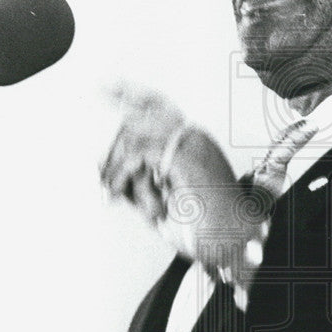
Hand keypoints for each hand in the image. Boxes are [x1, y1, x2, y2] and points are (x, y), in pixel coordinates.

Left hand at [100, 84, 258, 277]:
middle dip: (114, 147)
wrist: (231, 246)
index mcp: (194, 143)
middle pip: (140, 116)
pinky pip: (138, 153)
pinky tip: (120, 191)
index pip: (158, 105)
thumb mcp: (158, 200)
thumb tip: (100, 167)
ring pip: (136, 136)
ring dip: (117, 168)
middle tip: (104, 180)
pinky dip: (123, 174)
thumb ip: (133, 181)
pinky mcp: (185, 157)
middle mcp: (195, 137)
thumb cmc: (202, 229)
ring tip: (114, 194)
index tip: (103, 86)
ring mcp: (192, 144)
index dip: (130, 93)